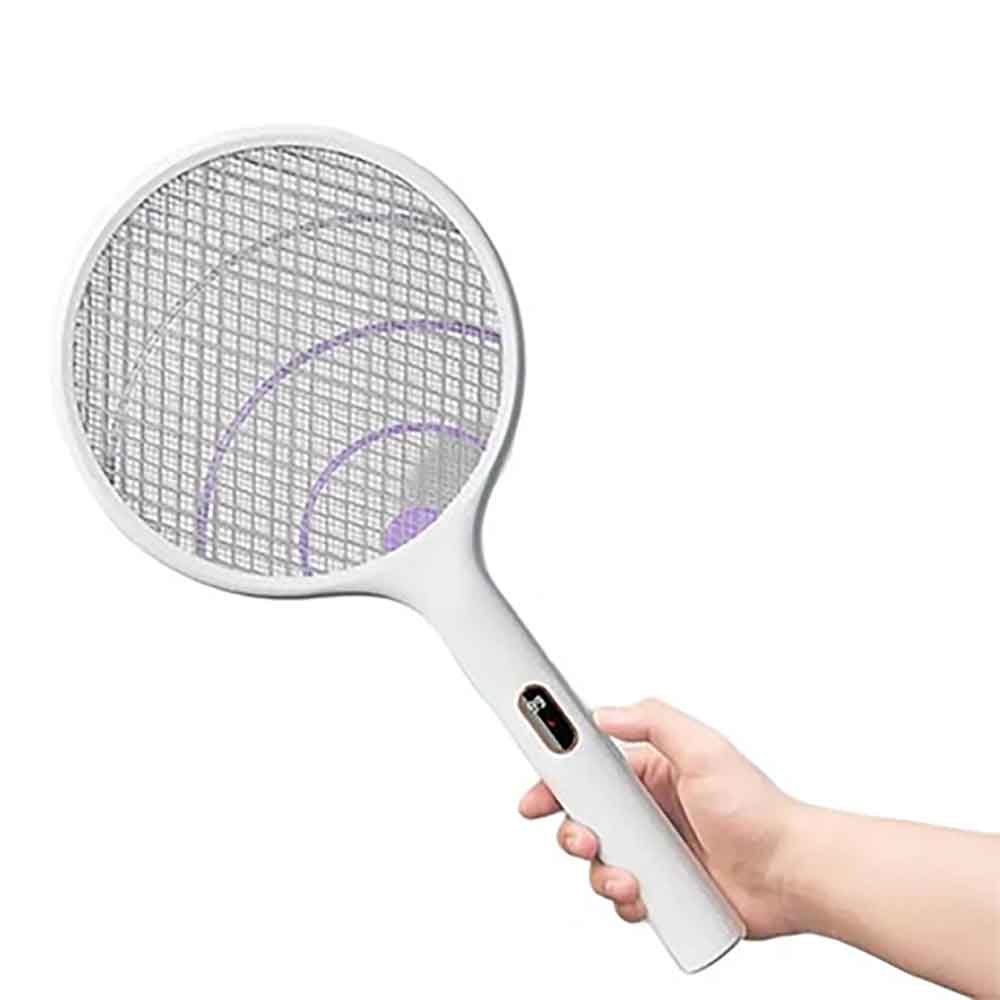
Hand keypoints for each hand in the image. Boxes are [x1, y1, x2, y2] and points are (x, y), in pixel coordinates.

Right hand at [518, 698, 804, 938]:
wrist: (791, 874)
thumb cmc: (759, 810)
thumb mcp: (705, 749)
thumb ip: (654, 721)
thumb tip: (605, 714)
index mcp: (648, 772)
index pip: (588, 770)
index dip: (556, 781)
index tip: (536, 794)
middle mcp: (645, 811)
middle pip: (582, 820)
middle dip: (572, 833)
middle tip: (585, 838)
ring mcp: (652, 853)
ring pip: (598, 863)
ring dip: (601, 872)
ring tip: (629, 876)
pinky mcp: (661, 890)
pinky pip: (621, 898)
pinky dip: (624, 900)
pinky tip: (644, 895)